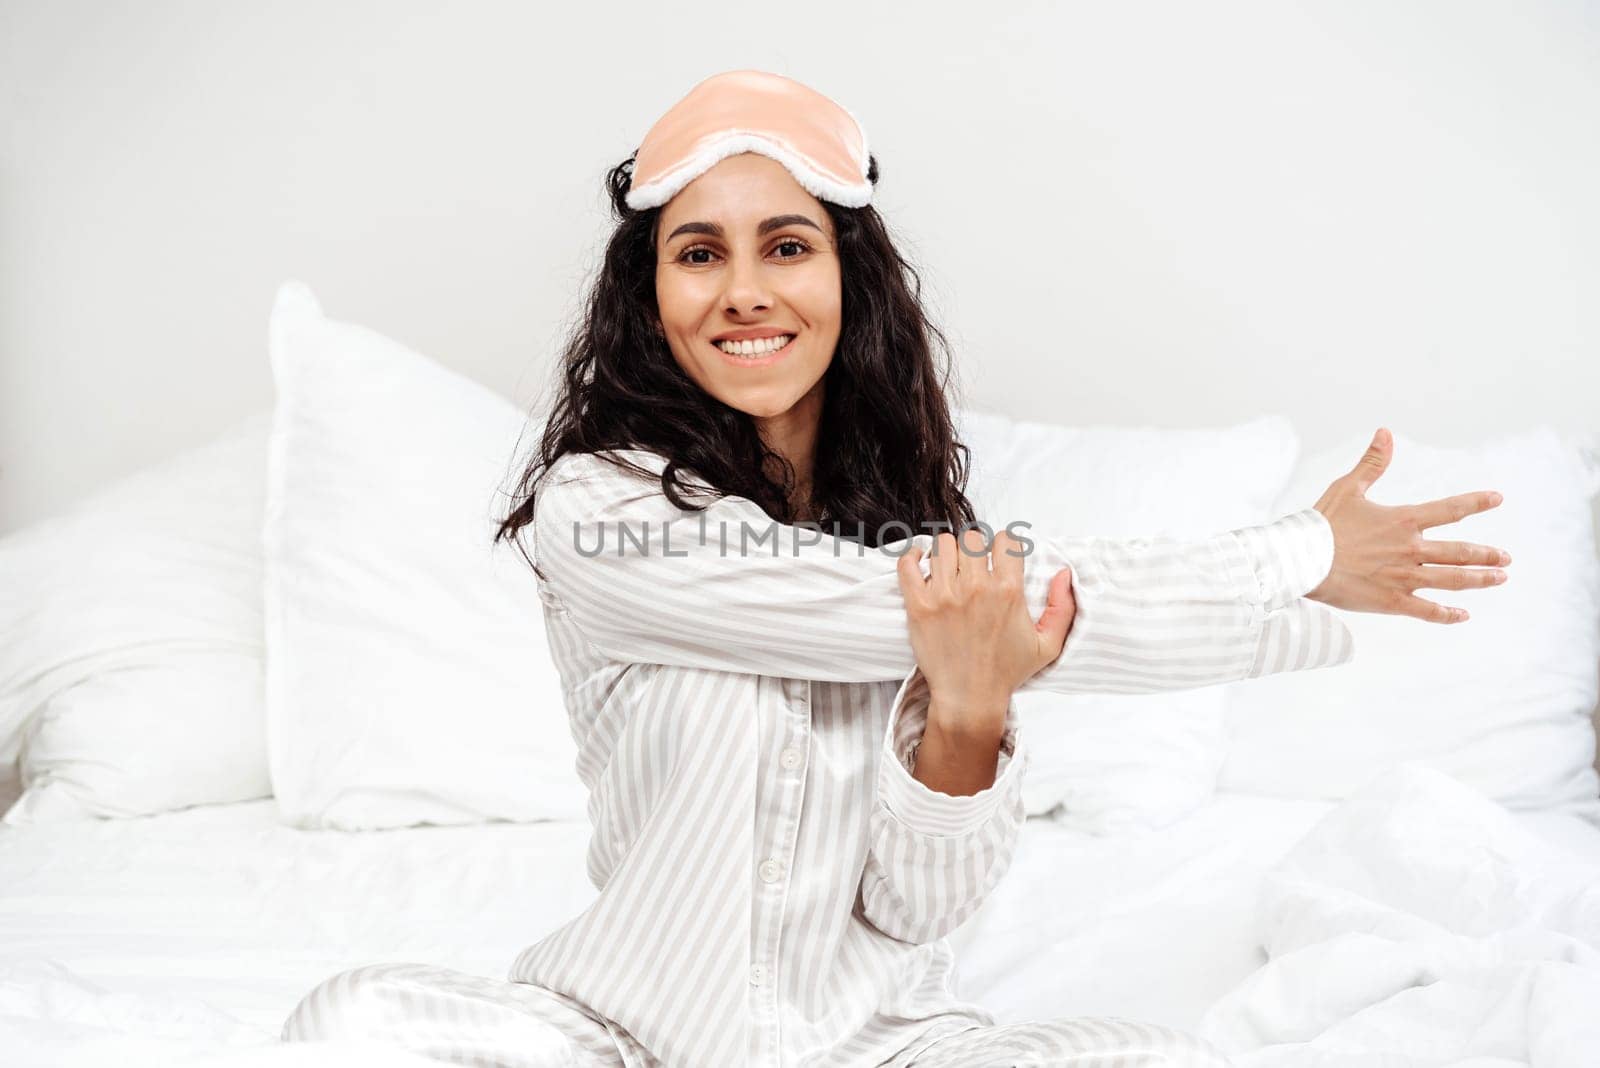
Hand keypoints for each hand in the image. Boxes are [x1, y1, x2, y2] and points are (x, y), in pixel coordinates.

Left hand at [895, 527, 1075, 737]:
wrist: (970, 698)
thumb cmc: (1006, 672)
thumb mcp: (1048, 645)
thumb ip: (1063, 608)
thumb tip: (1063, 573)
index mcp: (1008, 591)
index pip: (1005, 540)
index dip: (1003, 545)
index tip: (998, 558)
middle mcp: (976, 589)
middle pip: (972, 538)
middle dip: (974, 548)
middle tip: (973, 565)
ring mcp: (944, 596)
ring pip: (942, 545)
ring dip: (947, 553)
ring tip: (950, 569)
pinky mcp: (918, 606)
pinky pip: (908, 565)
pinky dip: (912, 558)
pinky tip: (921, 564)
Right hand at [1307, 427, 1511, 623]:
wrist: (1301, 561)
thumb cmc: (1321, 524)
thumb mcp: (1347, 488)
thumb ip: (1372, 463)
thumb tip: (1386, 432)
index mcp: (1403, 521)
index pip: (1450, 509)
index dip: (1476, 502)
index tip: (1497, 498)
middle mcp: (1410, 549)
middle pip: (1460, 551)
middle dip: (1487, 554)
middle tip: (1506, 557)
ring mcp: (1403, 577)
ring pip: (1452, 579)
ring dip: (1480, 579)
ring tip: (1500, 578)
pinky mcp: (1391, 601)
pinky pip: (1426, 610)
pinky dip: (1447, 614)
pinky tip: (1463, 615)